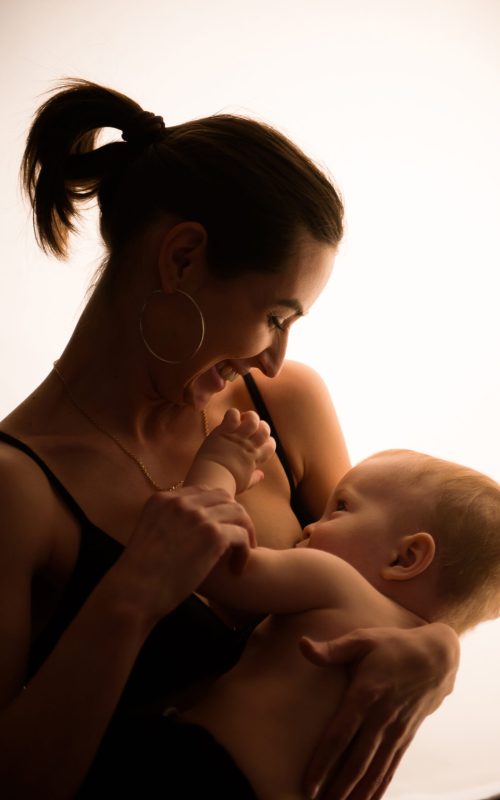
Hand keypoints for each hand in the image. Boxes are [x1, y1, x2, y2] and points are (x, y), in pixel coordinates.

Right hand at [110, 486, 255, 625]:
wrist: (133, 592)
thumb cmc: (139, 576)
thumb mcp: (149, 537)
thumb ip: (169, 526)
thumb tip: (190, 534)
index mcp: (162, 499)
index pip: (202, 492)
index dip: (217, 509)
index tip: (223, 527)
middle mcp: (180, 502)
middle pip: (224, 497)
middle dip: (235, 517)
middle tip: (237, 540)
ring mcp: (197, 516)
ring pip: (238, 513)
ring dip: (245, 533)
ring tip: (242, 555)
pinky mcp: (212, 535)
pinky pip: (241, 535)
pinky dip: (245, 552)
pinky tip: (237, 569)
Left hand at [186, 408, 275, 494]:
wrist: (213, 479)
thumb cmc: (228, 483)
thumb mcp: (245, 483)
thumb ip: (254, 478)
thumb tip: (262, 475)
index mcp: (255, 458)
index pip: (271, 445)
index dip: (267, 441)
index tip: (259, 442)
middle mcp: (249, 446)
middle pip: (265, 429)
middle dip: (261, 426)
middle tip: (251, 428)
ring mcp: (238, 437)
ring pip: (253, 419)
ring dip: (249, 417)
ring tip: (242, 419)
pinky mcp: (225, 431)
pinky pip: (233, 415)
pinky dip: (233, 413)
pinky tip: (229, 418)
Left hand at [299, 623, 459, 799]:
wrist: (437, 657)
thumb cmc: (393, 645)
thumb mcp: (362, 640)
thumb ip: (331, 649)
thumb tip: (302, 645)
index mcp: (366, 694)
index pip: (340, 734)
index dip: (323, 760)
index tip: (308, 782)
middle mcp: (382, 717)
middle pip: (357, 760)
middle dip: (338, 786)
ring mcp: (396, 730)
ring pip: (375, 769)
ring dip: (358, 792)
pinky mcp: (406, 736)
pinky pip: (391, 767)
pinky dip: (379, 787)